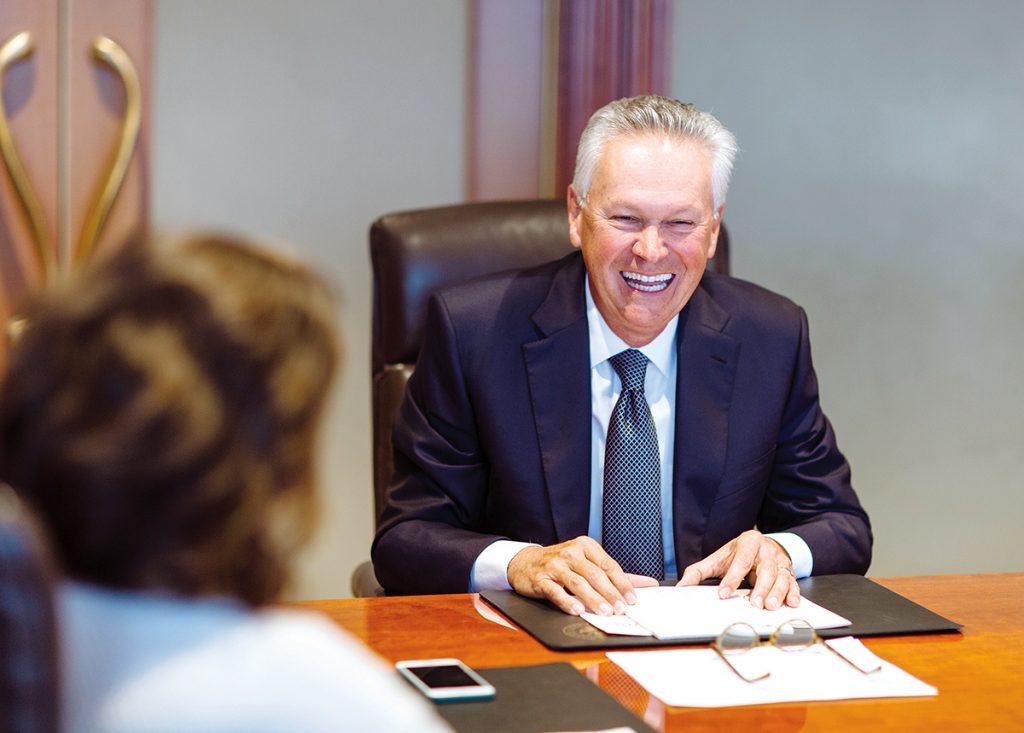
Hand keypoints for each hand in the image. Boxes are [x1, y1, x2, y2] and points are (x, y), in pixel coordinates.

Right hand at [507, 536, 658, 615]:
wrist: (526, 563)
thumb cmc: (562, 564)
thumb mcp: (588, 563)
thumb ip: (616, 575)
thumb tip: (648, 584)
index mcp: (585, 546)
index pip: (608, 565)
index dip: (622, 583)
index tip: (632, 599)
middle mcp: (570, 552)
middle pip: (594, 575)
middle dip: (610, 593)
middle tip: (621, 609)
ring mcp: (554, 565)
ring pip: (578, 583)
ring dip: (593, 599)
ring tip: (605, 612)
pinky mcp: (540, 578)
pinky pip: (555, 591)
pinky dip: (567, 601)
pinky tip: (577, 610)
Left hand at [676, 530, 799, 610]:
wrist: (761, 546)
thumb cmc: (736, 555)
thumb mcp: (716, 560)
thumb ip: (698, 572)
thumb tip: (681, 587)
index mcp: (747, 542)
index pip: (740, 560)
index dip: (732, 577)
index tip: (723, 593)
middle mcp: (766, 550)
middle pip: (765, 569)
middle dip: (760, 588)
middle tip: (754, 604)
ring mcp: (779, 561)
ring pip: (781, 577)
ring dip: (777, 593)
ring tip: (769, 607)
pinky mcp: (789, 572)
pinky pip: (793, 583)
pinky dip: (793, 594)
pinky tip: (790, 603)